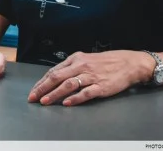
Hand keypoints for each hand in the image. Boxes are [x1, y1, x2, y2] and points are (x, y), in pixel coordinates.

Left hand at [28, 51, 152, 105]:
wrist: (129, 63)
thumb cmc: (107, 62)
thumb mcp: (86, 59)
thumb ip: (71, 67)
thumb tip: (55, 77)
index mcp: (76, 59)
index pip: (54, 71)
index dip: (42, 82)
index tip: (34, 90)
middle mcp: (81, 66)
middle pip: (57, 77)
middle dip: (43, 88)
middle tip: (33, 97)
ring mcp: (91, 76)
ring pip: (68, 85)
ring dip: (54, 94)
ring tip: (45, 101)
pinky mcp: (101, 86)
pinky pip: (85, 93)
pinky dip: (75, 98)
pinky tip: (66, 103)